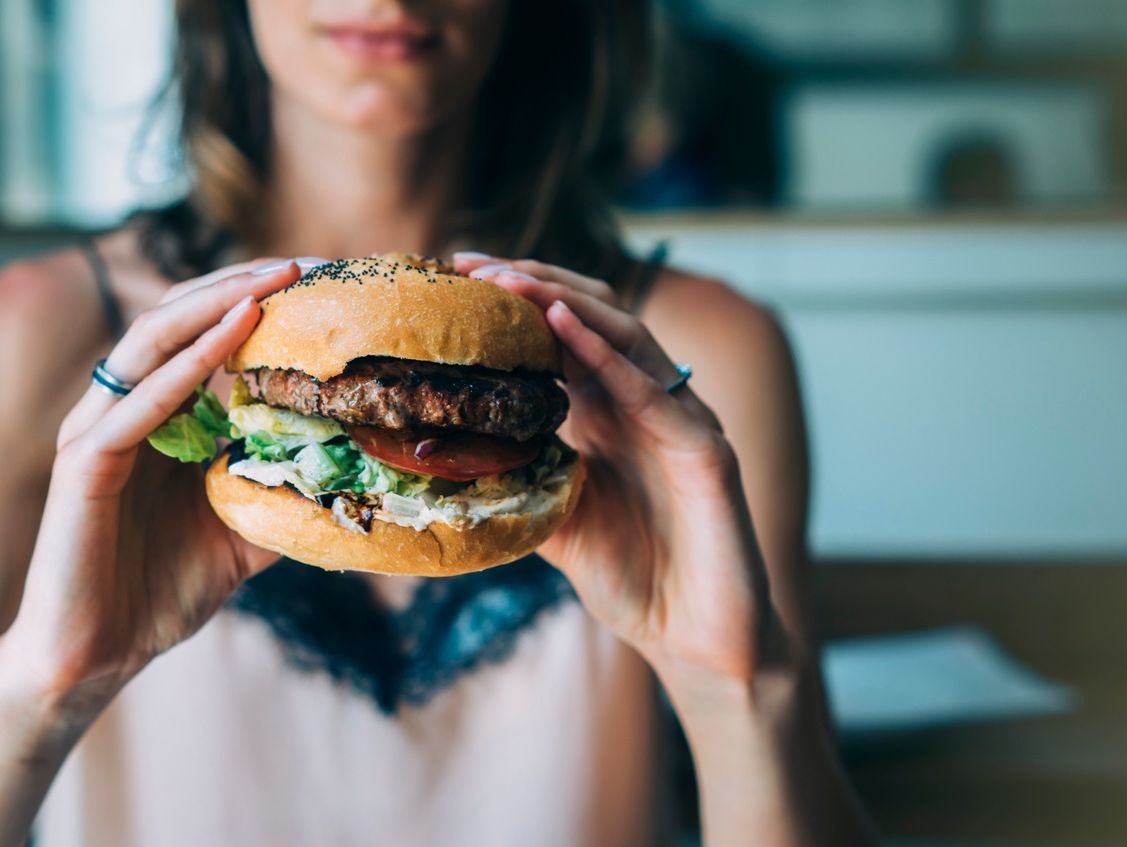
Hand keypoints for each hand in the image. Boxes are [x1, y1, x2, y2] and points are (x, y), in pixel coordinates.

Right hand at [3, 262, 300, 715]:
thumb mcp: (247, 531)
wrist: (99, 655)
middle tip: (304, 264)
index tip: (320, 284)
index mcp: (160, 416)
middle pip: (179, 320)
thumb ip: (285, 494)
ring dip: (216, 304)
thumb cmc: (164, 588)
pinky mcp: (86, 465)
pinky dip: (189, 366)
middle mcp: (125, 410)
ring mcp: (100, 431)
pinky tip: (235, 335)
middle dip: (241, 284)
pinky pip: (140, 403)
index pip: (204, 336)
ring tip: (275, 280)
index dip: (255, 303)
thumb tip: (355, 480)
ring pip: (153, 343)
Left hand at [455, 254, 784, 688]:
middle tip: (470, 265)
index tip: (455, 281)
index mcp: (610, 417)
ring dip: (564, 302)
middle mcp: (646, 407)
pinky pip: (654, 392)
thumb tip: (446, 459)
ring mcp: (680, 423)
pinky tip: (561, 324)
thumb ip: (520, 480)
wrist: (698, 645)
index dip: (514, 306)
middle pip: (591, 320)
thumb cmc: (635, 582)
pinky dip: (607, 354)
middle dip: (532, 285)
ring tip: (508, 280)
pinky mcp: (707, 451)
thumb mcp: (557, 522)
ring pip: (625, 337)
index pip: (561, 339)